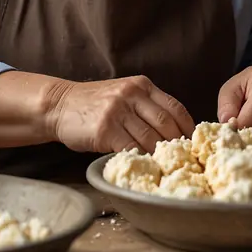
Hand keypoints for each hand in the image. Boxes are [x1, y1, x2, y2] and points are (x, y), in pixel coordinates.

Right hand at [44, 75, 195, 153]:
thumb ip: (145, 105)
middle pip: (166, 124)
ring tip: (164, 165)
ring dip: (159, 155)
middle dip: (177, 145)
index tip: (192, 143)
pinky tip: (142, 165)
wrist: (59, 105)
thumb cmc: (93, 104)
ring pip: (150, 139)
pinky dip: (140, 159)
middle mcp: (131, 95)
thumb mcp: (122, 93)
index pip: (175, 108)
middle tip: (182, 160)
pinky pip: (131, 149)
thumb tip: (174, 132)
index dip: (188, 128)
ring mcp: (117, 112)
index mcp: (140, 85)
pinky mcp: (105, 130)